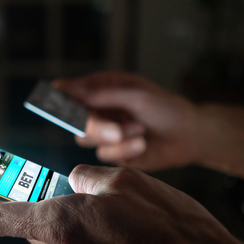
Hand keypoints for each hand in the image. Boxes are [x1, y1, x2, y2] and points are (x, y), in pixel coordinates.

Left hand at [0, 165, 243, 243]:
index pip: (1, 217)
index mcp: (60, 226)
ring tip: (111, 210)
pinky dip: (91, 243)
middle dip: (45, 204)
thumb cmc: (173, 233)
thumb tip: (78, 179)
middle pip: (33, 229)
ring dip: (72, 224)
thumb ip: (91, 178)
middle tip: (71, 187)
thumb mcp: (129, 182)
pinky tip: (126, 234)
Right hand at [53, 72, 200, 170]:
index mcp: (102, 88)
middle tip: (115, 131)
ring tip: (140, 130)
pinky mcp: (112, 152)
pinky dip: (124, 150)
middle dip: (94, 125)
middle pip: (73, 118)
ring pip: (85, 138)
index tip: (54, 104)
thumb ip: (102, 93)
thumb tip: (69, 88)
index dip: (59, 97)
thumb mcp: (136, 95)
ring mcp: (104, 132)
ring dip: (114, 137)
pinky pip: (104, 154)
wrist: (189, 136)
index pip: (70, 91)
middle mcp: (98, 109)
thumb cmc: (166, 108)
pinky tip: (142, 144)